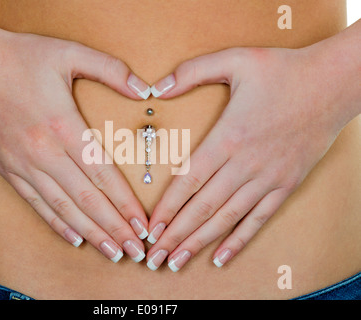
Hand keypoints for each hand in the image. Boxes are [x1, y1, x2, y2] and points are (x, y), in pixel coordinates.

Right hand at [0, 30, 150, 262]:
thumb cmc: (20, 57)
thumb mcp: (69, 53)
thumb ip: (111, 70)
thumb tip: (145, 90)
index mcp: (62, 125)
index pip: (102, 175)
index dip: (125, 203)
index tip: (143, 224)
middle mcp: (43, 152)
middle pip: (87, 199)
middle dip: (114, 228)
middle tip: (136, 250)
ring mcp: (22, 164)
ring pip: (63, 208)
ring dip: (90, 233)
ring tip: (113, 252)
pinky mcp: (7, 169)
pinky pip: (35, 203)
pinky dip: (56, 223)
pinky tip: (74, 238)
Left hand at [146, 46, 349, 270]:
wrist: (335, 84)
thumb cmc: (284, 71)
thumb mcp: (235, 59)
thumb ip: (192, 71)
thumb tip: (158, 87)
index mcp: (229, 136)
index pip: (188, 179)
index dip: (166, 207)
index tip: (149, 228)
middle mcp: (246, 163)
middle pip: (202, 207)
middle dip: (175, 235)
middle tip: (153, 257)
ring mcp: (268, 178)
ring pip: (227, 219)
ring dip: (199, 243)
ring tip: (176, 262)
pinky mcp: (286, 185)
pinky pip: (259, 219)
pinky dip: (239, 240)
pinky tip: (221, 258)